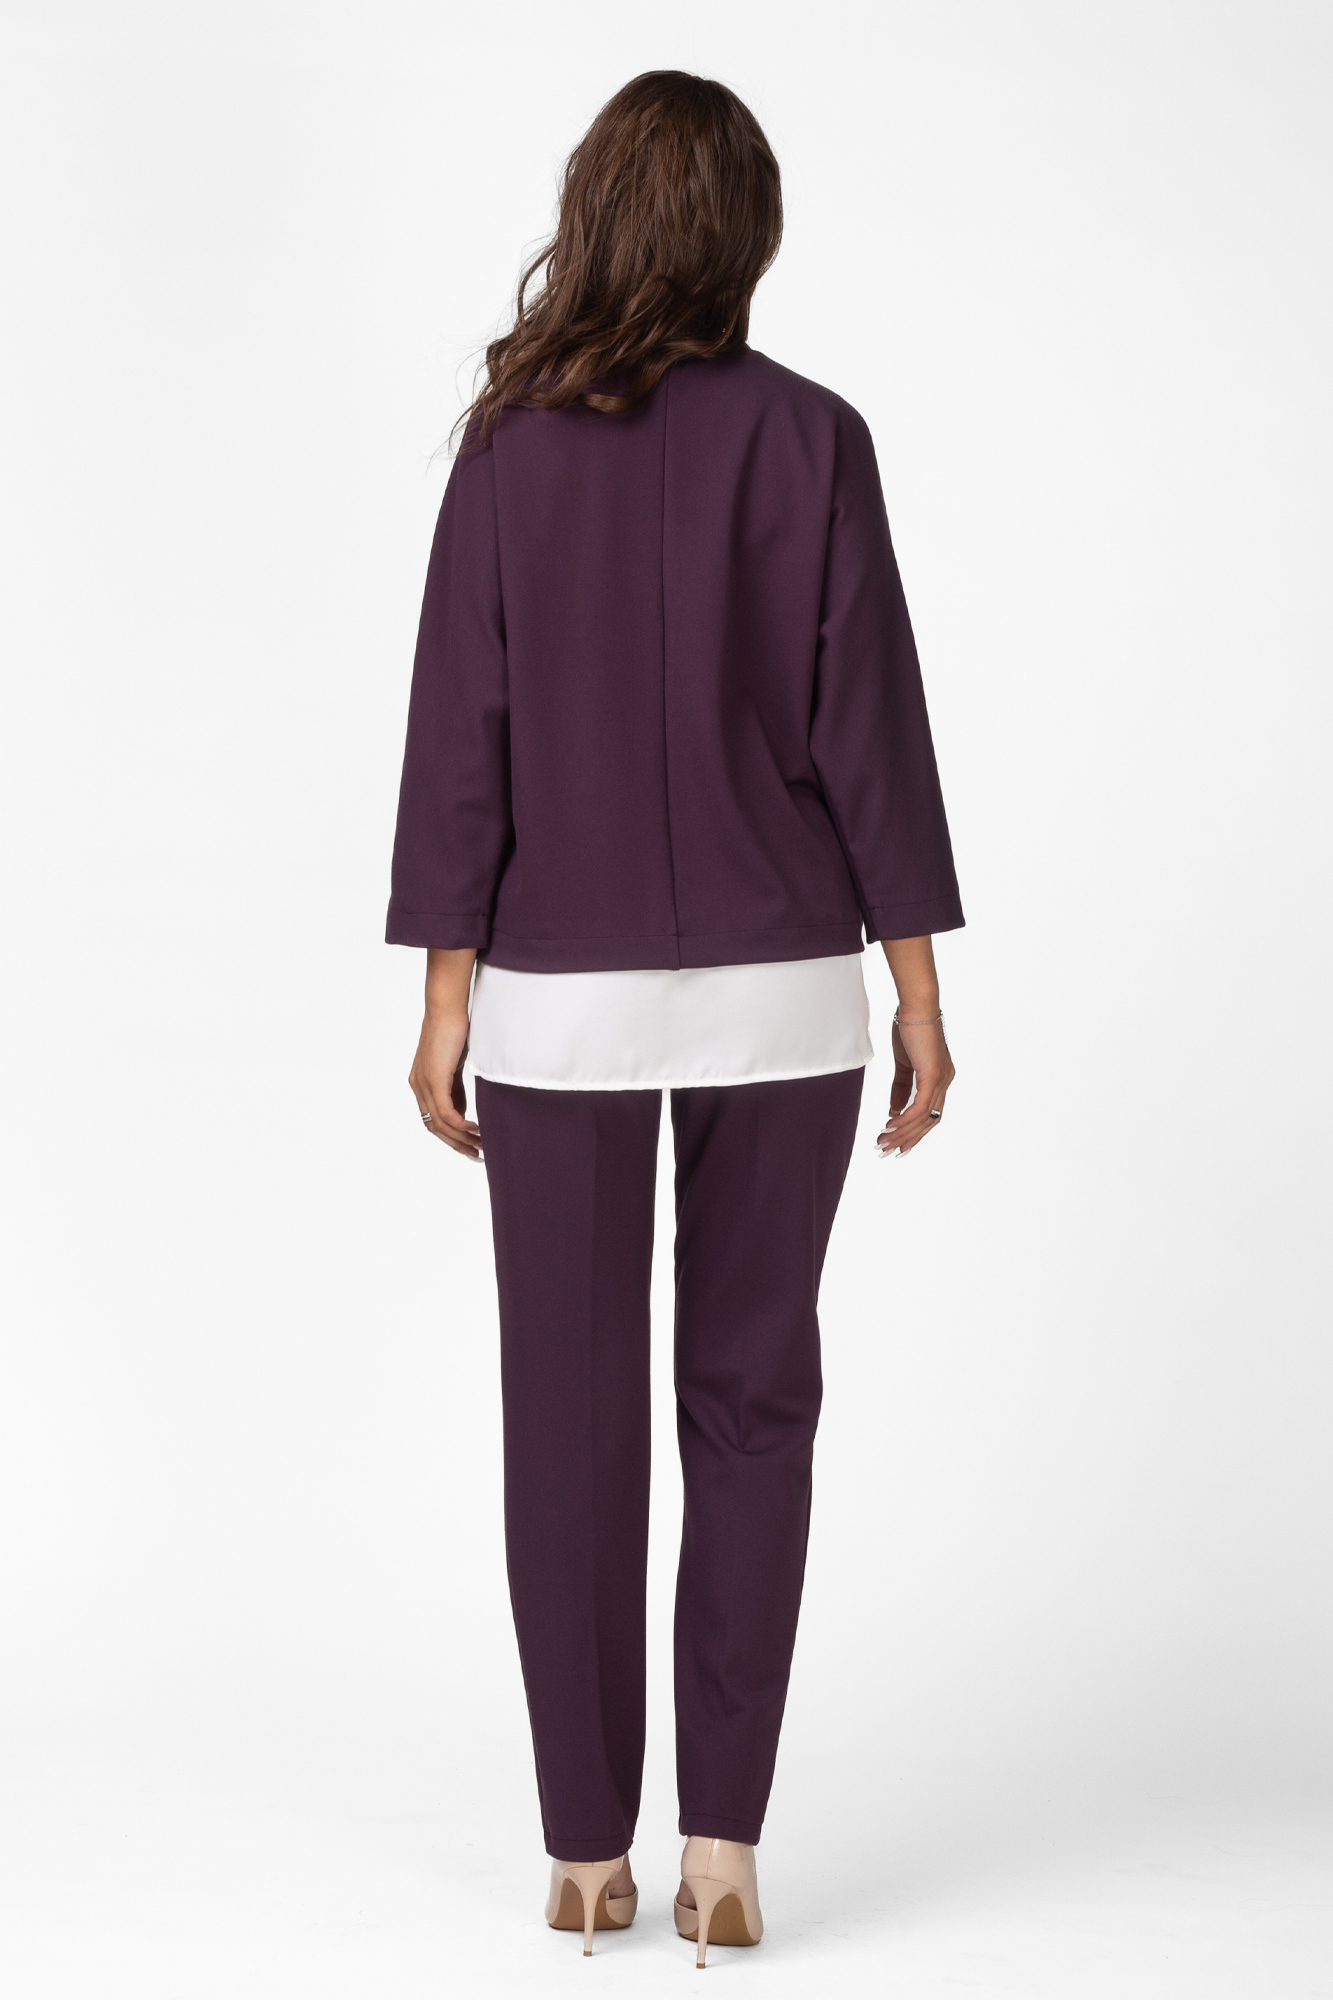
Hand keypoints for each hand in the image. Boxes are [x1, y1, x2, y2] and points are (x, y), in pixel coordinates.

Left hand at [408, 1006, 481, 1160]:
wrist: (446, 1008)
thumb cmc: (453, 1030)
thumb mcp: (454, 1066)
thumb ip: (454, 1089)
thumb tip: (463, 1111)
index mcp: (420, 1084)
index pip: (432, 1120)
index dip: (450, 1137)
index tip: (469, 1146)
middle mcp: (418, 1087)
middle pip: (434, 1127)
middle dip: (456, 1144)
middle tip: (476, 1156)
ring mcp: (424, 1084)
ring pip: (441, 1123)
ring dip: (462, 1138)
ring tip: (480, 1146)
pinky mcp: (434, 1079)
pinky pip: (446, 1112)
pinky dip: (461, 1124)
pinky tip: (475, 1129)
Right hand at [877, 1014, 954, 1156]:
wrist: (916, 1007)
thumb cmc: (910, 1029)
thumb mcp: (904, 1064)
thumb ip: (901, 1088)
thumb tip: (895, 1111)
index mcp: (941, 1079)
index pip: (930, 1114)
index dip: (914, 1131)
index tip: (897, 1143)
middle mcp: (946, 1082)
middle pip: (929, 1121)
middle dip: (907, 1138)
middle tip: (887, 1150)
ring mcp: (942, 1080)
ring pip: (924, 1118)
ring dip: (902, 1132)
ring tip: (883, 1141)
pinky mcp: (933, 1076)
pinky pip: (920, 1106)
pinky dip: (905, 1119)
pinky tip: (890, 1125)